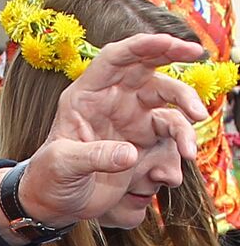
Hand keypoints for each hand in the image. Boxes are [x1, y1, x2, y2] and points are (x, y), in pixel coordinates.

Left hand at [15, 34, 206, 227]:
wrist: (56, 203)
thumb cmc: (49, 176)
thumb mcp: (62, 164)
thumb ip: (93, 156)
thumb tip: (130, 154)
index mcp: (85, 95)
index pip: (114, 60)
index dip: (141, 46)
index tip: (168, 42)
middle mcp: (111, 100)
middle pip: (145, 68)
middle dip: (172, 55)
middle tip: (196, 52)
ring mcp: (130, 119)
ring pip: (166, 101)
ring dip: (184, 114)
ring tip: (192, 137)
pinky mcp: (144, 141)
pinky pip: (171, 133)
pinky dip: (181, 143)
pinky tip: (180, 162)